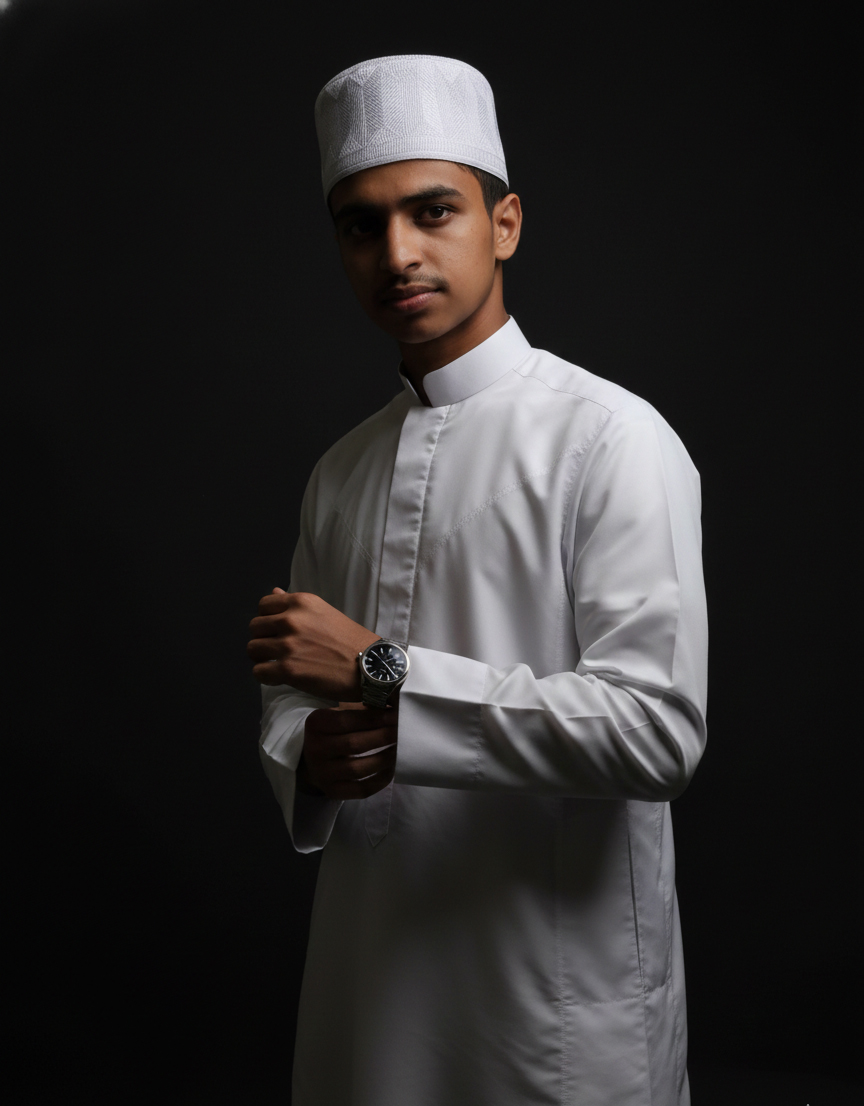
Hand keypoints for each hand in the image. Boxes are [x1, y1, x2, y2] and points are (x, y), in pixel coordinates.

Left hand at [247, 588, 378, 699]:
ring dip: (262, 658)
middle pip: (254, 627)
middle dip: (263, 638)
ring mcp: (288, 645)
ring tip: (278, 663)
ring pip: (252, 649)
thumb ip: (295, 605)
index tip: (277, 630)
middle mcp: (291, 620)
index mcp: (301, 603)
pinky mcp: (288, 670)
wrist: (370, 666)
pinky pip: (258, 672)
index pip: (263, 604)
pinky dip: (266, 676)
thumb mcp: (323, 612)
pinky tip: (280, 676)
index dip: (267, 619)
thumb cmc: (351, 640)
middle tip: (278, 649)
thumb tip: (274, 592)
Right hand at [297, 704, 397, 799]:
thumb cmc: (335, 730)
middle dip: (383, 737)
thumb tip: (394, 702)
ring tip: (400, 749)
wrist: (312, 759)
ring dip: (384, 759)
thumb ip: (363, 708)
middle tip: (403, 731)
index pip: (346, 720)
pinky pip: (361, 790)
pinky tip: (392, 768)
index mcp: (316, 724)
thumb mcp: (340, 713)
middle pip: (354, 744)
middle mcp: (314, 750)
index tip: (396, 714)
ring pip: (358, 769)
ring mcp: (322, 774)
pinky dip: (380, 780)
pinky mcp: (332, 791)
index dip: (374, 718)